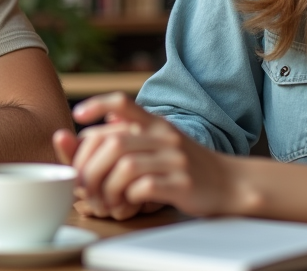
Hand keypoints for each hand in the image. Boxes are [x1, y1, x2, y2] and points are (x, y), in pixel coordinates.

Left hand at [54, 93, 234, 219]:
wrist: (230, 183)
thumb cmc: (186, 165)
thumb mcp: (161, 141)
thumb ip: (134, 133)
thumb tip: (106, 118)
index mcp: (155, 123)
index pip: (122, 102)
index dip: (96, 104)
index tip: (76, 116)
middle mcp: (164, 137)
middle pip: (113, 143)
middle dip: (90, 167)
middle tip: (83, 185)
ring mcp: (174, 160)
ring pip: (125, 167)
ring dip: (106, 187)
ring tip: (103, 200)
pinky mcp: (181, 184)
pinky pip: (143, 188)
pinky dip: (127, 197)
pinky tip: (126, 203)